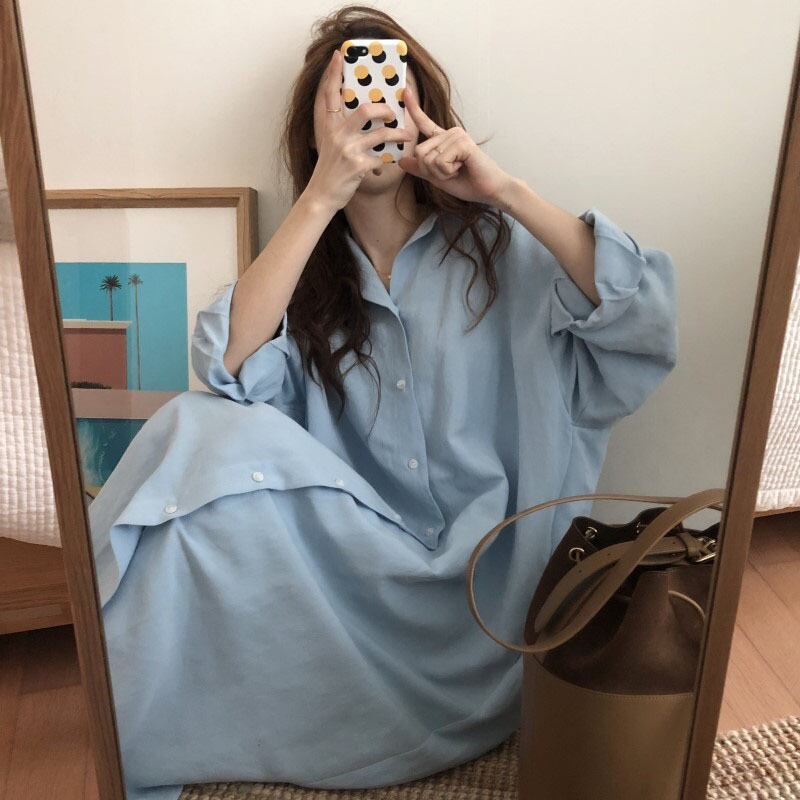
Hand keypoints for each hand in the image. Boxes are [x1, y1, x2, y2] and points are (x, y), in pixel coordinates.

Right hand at [305, 49, 414, 212]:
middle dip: (385, 110)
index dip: (333, 73)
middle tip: (393, 114)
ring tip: (406, 136)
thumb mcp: (327, 144)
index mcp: (329, 126)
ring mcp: (348, 150)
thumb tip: (359, 115)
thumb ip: (340, 128)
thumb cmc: (328, 170)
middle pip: (366, 110)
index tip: (338, 55)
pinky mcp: (357, 166)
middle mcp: (337, 134)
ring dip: (397, 135)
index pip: (329, 94)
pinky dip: (387, 161)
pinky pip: (380, 158)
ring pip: (380, 134)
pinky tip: (390, 164)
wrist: (321, 195)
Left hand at [397, 87, 514, 205]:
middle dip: (431, 170)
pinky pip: (440, 161)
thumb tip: (402, 161)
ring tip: (459, 170)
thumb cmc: (468, 183)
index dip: (413, 109)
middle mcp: (450, 133)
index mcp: (444, 139)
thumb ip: (421, 169)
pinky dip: (448, 171)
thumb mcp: (438, 178)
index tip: (404, 90)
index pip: (425, 123)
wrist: (489, 190)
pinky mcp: (463, 142)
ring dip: (441, 173)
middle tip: (451, 172)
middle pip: (419, 152)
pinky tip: (463, 167)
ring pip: (429, 158)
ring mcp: (457, 135)